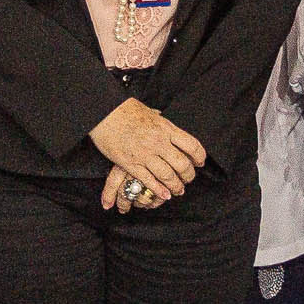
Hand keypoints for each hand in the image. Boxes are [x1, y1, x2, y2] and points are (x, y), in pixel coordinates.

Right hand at [89, 97, 205, 207]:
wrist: (103, 112)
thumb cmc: (124, 109)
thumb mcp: (149, 111)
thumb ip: (158, 118)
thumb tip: (161, 116)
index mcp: (166, 128)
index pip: (192, 145)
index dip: (199, 157)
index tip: (200, 163)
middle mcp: (159, 142)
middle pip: (182, 164)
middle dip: (188, 176)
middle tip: (188, 179)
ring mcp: (145, 154)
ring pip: (168, 176)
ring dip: (176, 186)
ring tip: (178, 191)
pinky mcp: (130, 164)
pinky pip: (149, 180)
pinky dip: (159, 190)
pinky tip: (164, 195)